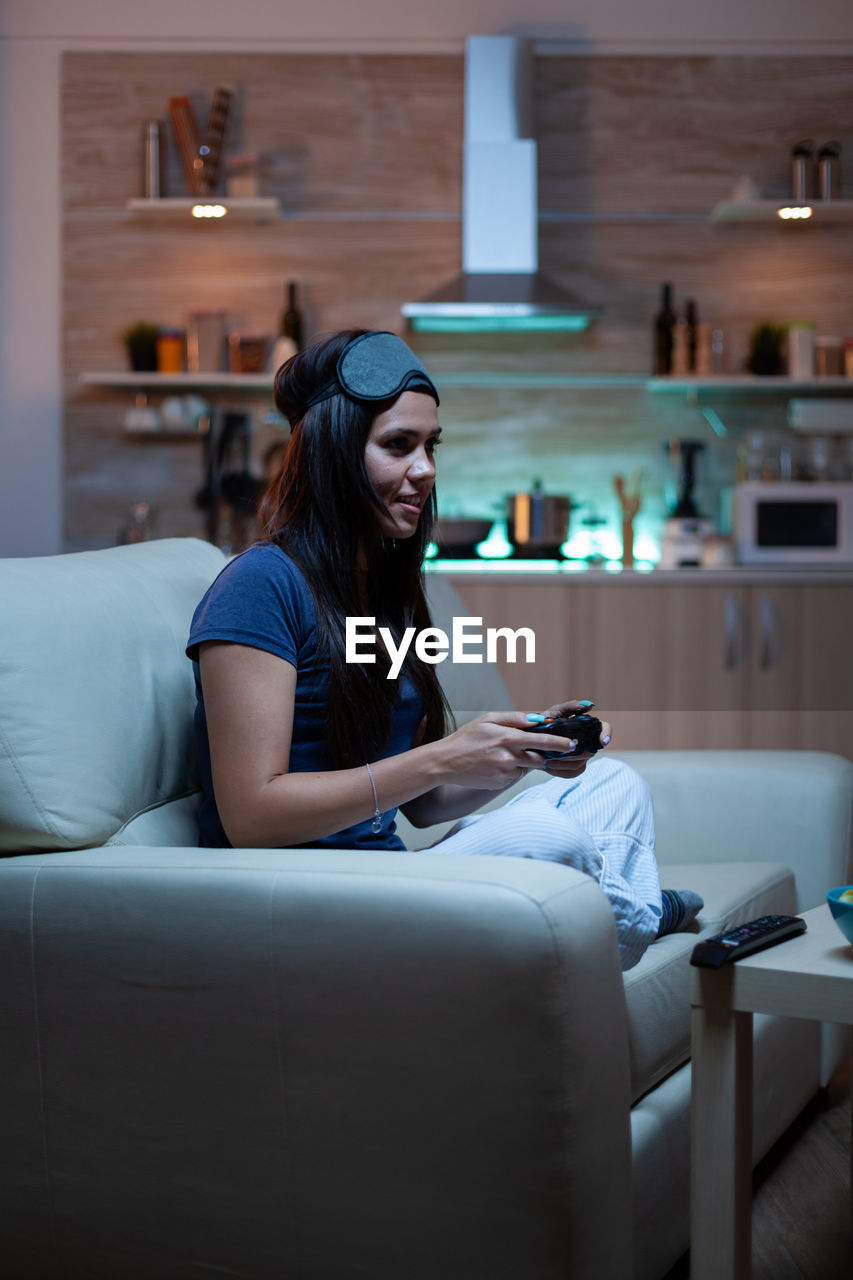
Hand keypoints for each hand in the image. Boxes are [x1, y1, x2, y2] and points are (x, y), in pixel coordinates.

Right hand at [438, 711, 577, 789]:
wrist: (446, 763)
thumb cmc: (467, 737)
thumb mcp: (489, 719)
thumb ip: (516, 718)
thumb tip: (539, 719)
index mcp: (508, 738)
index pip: (543, 742)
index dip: (560, 744)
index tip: (573, 744)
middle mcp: (509, 757)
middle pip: (539, 758)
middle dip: (543, 754)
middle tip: (535, 748)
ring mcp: (506, 773)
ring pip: (527, 767)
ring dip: (524, 761)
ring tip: (500, 754)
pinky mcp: (501, 784)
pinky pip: (515, 776)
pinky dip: (512, 770)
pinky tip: (494, 764)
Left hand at [533, 698, 611, 778]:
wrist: (530, 740)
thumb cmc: (545, 722)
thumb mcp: (555, 712)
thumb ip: (570, 707)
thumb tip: (589, 705)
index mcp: (585, 726)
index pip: (604, 728)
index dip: (607, 734)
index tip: (603, 741)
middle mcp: (586, 741)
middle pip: (591, 750)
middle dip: (576, 752)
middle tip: (561, 751)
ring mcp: (581, 756)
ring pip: (580, 763)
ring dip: (564, 762)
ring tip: (548, 758)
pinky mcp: (573, 767)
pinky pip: (572, 772)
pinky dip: (559, 770)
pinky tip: (548, 765)